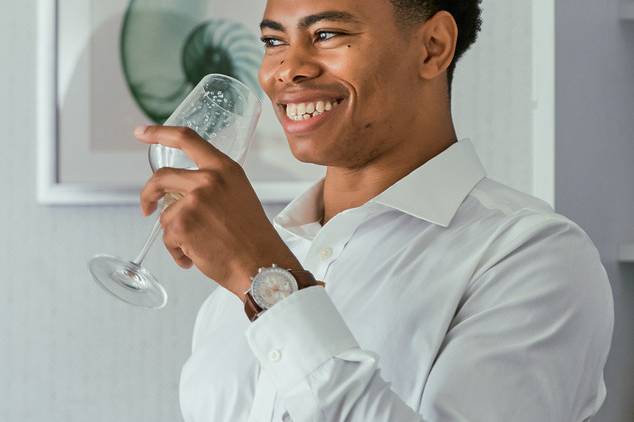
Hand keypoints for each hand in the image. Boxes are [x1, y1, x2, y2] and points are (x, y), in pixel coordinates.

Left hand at [134, 125, 301, 301]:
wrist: (261, 264)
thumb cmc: (253, 238)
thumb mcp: (239, 195)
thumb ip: (214, 185)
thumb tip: (184, 191)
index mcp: (225, 169)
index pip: (187, 138)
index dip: (159, 133)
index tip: (141, 133)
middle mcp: (208, 179)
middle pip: (161, 177)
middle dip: (149, 194)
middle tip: (147, 207)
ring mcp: (194, 200)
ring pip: (165, 215)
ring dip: (175, 235)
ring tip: (198, 248)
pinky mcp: (182, 223)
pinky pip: (167, 237)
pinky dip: (178, 251)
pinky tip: (196, 257)